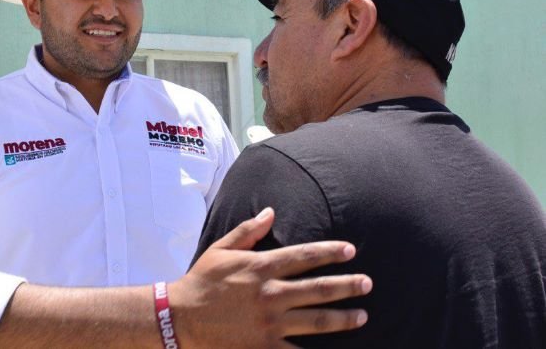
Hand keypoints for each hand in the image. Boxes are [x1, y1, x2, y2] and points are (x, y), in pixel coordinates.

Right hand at [170, 208, 370, 347]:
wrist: (180, 318)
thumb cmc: (201, 281)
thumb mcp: (221, 249)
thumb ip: (248, 231)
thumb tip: (270, 212)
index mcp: (260, 267)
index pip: (304, 256)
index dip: (330, 252)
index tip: (350, 250)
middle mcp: (270, 294)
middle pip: (318, 289)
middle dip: (347, 285)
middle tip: (368, 283)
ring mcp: (270, 322)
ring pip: (316, 320)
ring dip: (342, 318)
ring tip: (362, 316)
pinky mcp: (265, 346)